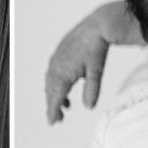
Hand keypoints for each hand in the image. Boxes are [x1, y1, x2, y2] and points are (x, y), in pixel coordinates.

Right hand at [44, 0, 137, 123]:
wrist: (97, 25)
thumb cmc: (96, 47)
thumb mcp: (96, 71)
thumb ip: (92, 90)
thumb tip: (89, 107)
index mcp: (63, 72)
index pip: (55, 96)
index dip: (52, 110)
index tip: (51, 122)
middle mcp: (56, 66)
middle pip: (50, 91)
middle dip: (52, 105)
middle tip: (58, 119)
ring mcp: (56, 59)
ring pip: (50, 82)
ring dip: (54, 95)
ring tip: (64, 107)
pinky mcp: (59, 53)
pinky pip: (53, 73)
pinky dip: (56, 84)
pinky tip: (65, 88)